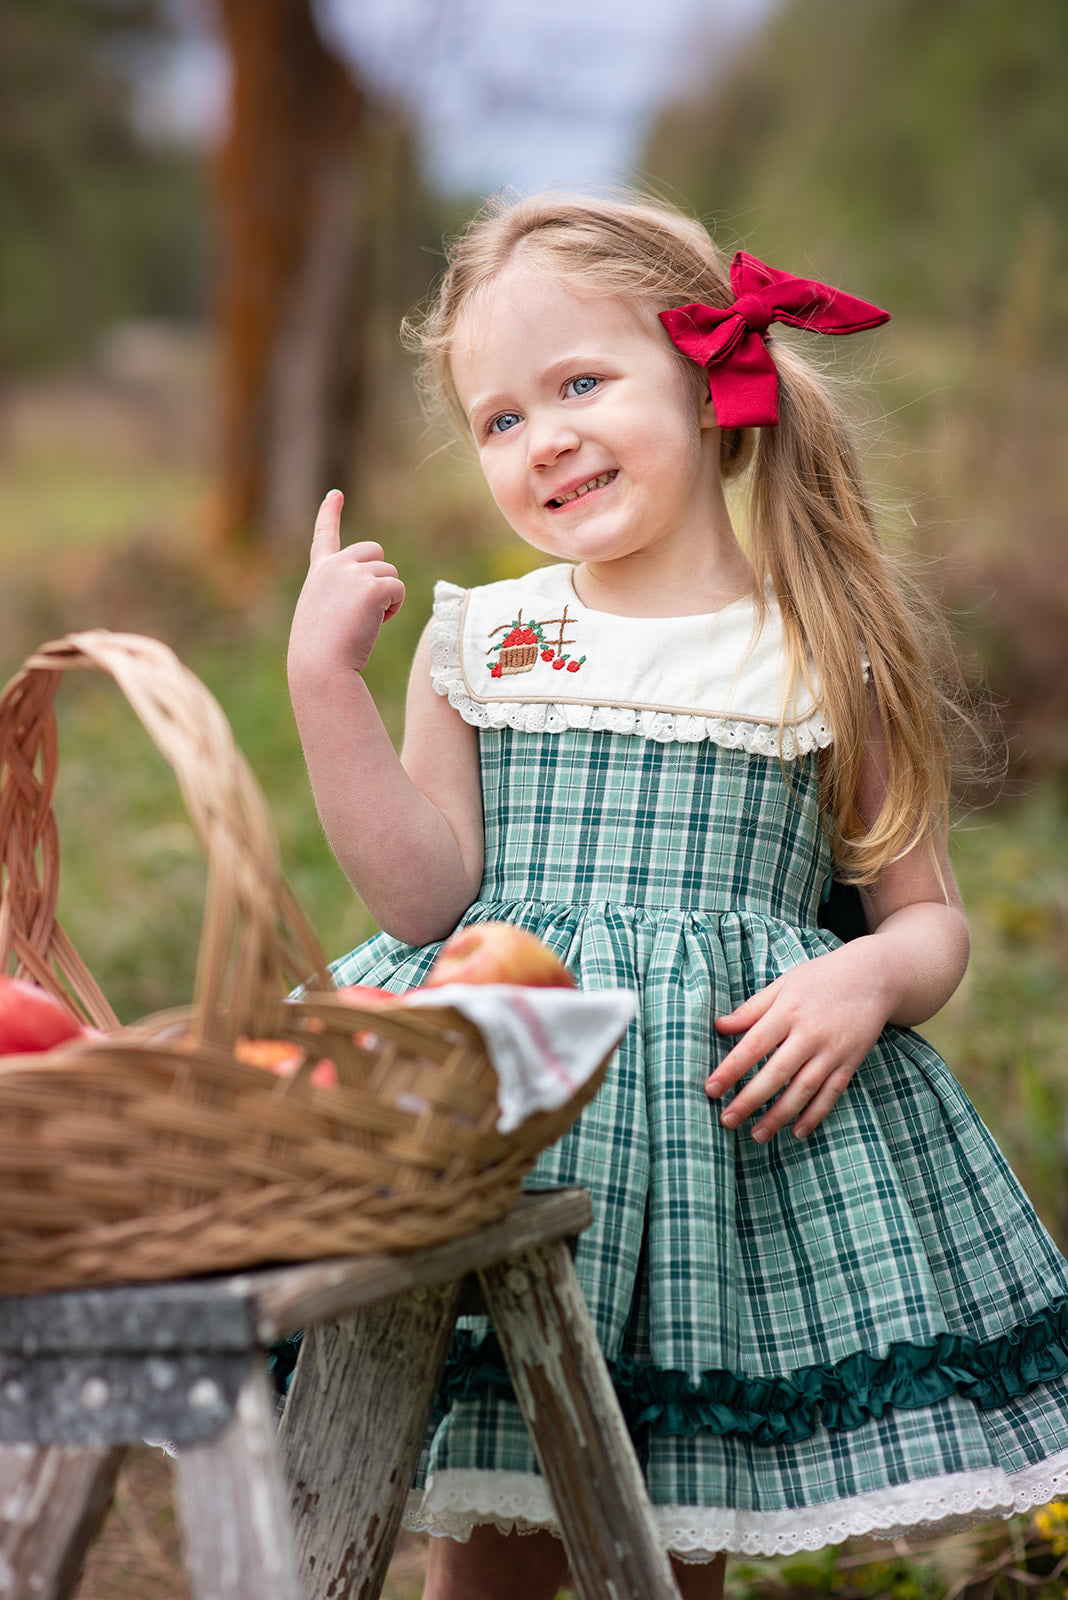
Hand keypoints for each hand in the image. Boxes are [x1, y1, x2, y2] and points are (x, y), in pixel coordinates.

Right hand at [289, 491, 405, 678]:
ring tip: (364, 623)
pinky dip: (393, 608)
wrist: (321, 667)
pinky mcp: (373, 586)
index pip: (324, 537)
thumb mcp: (324, 619)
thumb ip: (344, 598)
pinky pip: (398, 589)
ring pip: (391, 574)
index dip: (330, 514)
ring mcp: (353, 573)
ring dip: (387, 599)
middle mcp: (335, 566)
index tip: (335, 494)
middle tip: (365, 610)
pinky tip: (375, 625)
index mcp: (319, 574)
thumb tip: (376, 595)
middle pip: (375, 552)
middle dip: (380, 576)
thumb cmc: (322, 656)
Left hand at [707, 942, 890, 1140]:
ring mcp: (832, 1050)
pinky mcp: (850, 1062)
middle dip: (750, 1100)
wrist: (874, 976)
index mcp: (788, 1011)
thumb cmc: (821, 978)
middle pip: (776, 1073)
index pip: (753, 1045)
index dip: (731, 1070)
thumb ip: (752, 1009)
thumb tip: (719, 1026)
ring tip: (757, 1135)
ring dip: (779, 1115)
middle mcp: (810, 1034)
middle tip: (727, 1120)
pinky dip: (815, 1115)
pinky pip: (831, 1093)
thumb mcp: (784, 984)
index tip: (711, 1089)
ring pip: (803, 1089)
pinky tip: (797, 1132)